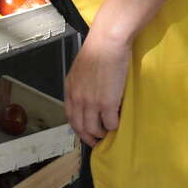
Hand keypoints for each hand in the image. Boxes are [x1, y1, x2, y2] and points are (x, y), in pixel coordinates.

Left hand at [65, 29, 130, 146]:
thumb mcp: (80, 70)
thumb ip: (81, 86)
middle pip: (80, 127)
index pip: (70, 116)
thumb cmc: (97, 51)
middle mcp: (77, 98)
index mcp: (70, 88)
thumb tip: (87, 98)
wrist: (106, 44)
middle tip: (98, 142)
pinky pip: (110, 124)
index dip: (78, 128)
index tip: (86, 134)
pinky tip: (118, 121)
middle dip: (89, 137)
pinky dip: (114, 126)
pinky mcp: (106, 104)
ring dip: (102, 134)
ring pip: (94, 129)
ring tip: (109, 132)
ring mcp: (91, 102)